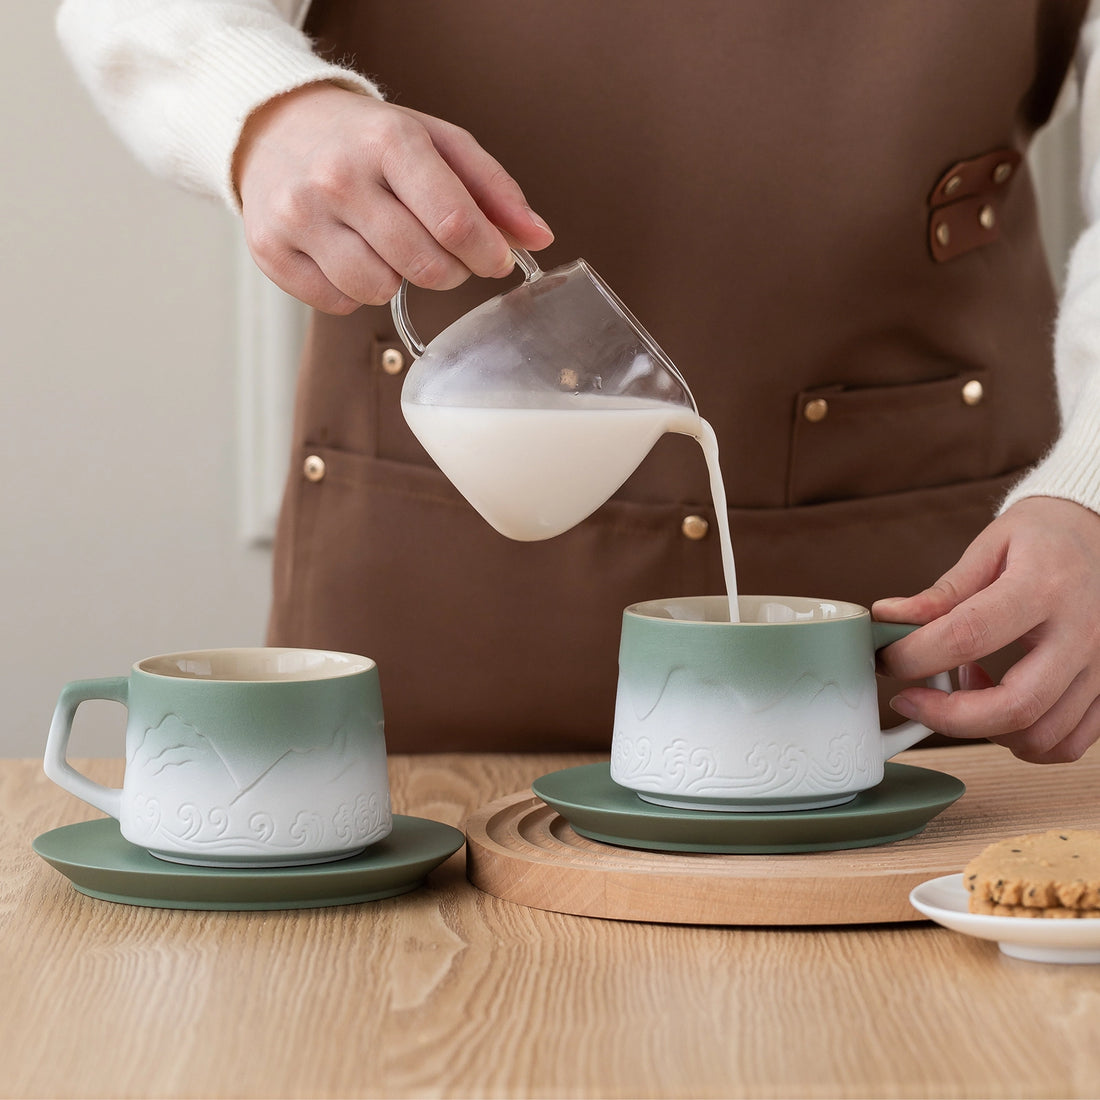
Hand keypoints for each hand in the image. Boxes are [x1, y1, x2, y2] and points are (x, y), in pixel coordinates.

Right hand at [233, 83, 553, 312]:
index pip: (453, 221)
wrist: (274, 125)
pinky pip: (339, 303)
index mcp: (388, 141)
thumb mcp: (437, 142)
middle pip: (423, 265)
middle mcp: (338, 177)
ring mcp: (299, 216)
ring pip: (379, 291)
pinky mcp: (270, 250)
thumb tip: (538, 238)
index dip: (487, 254)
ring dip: (397, 281)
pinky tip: (350, 255)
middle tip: (442, 252)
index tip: (496, 261)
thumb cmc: (368, 139)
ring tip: (387, 247)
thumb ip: (493, 190)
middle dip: (449, 271)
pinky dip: (355, 291)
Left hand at [873, 497, 1099, 762]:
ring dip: (985, 728)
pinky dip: (1022, 740)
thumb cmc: (1046, 537)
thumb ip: (942, 592)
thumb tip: (888, 618)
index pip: (969, 636)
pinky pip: (1066, 743)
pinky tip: (1001, 701)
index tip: (887, 660)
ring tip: (963, 686)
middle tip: (908, 700)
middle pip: (1014, 706)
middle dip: (946, 716)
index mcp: (1043, 587)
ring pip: (1041, 736)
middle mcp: (1082, 634)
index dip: (915, 657)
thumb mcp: (991, 547)